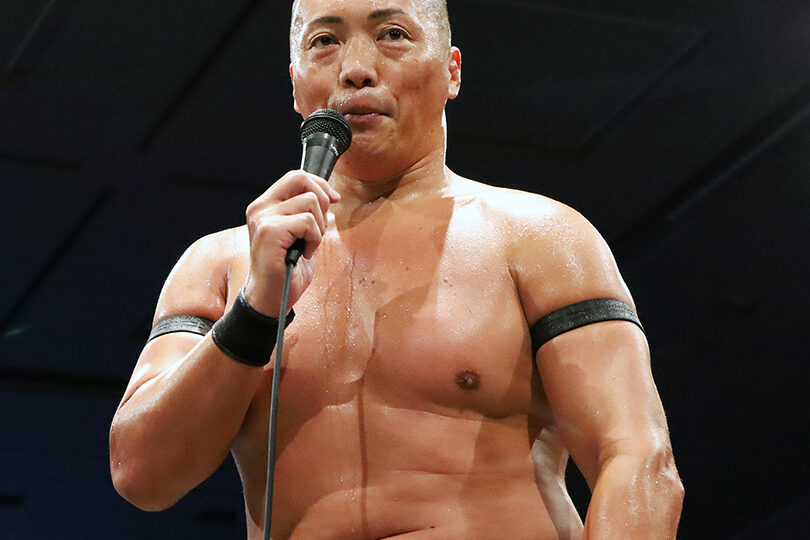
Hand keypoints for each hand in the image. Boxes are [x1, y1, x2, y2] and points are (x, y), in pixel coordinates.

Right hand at [242, 170, 339, 315]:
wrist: (272, 297)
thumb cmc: (287, 268)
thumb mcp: (299, 232)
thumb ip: (307, 210)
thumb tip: (329, 194)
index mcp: (266, 205)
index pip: (296, 176)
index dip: (320, 184)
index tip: (333, 199)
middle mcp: (260, 207)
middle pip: (301, 179)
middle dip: (321, 200)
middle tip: (319, 228)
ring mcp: (263, 218)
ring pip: (309, 202)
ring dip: (318, 227)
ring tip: (307, 245)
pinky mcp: (269, 231)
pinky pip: (307, 222)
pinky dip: (314, 239)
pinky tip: (304, 253)